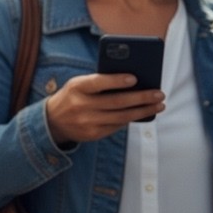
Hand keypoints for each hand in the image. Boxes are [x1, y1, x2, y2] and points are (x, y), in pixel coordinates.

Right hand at [45, 72, 164, 144]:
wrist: (52, 120)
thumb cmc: (73, 96)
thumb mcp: (78, 85)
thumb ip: (99, 82)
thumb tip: (132, 82)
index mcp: (76, 87)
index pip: (98, 82)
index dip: (116, 81)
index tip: (135, 78)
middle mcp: (81, 105)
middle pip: (116, 102)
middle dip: (141, 98)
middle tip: (159, 94)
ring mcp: (87, 122)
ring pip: (121, 117)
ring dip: (143, 111)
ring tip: (158, 105)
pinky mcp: (93, 134)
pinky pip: (117, 126)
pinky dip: (131, 119)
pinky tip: (142, 113)